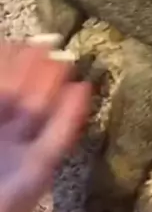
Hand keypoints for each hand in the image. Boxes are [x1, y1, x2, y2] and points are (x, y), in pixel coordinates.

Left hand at [0, 42, 90, 211]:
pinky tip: (82, 92)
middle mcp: (2, 136)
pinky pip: (55, 139)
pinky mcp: (38, 172)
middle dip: (32, 70)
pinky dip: (69, 116)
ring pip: (38, 112)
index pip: (0, 88)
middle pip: (18, 97)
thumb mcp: (2, 133)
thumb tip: (5, 52)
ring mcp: (19, 153)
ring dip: (53, 86)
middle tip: (51, 42)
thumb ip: (2, 99)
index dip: (8, 63)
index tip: (19, 40)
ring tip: (67, 59)